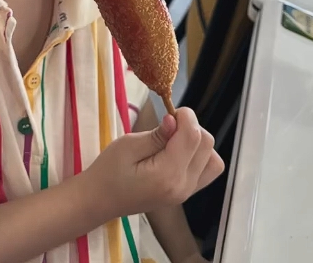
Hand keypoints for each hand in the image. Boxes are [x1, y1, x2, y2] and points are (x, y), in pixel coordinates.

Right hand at [84, 107, 223, 219]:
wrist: (99, 200)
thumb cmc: (108, 171)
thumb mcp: (127, 146)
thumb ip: (156, 135)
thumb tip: (175, 120)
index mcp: (167, 175)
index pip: (194, 137)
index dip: (186, 116)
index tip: (170, 111)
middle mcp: (183, 186)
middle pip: (207, 145)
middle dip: (192, 127)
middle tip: (169, 125)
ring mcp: (186, 193)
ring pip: (213, 159)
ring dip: (199, 142)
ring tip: (175, 139)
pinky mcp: (185, 193)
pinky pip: (206, 170)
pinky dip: (198, 156)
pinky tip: (177, 151)